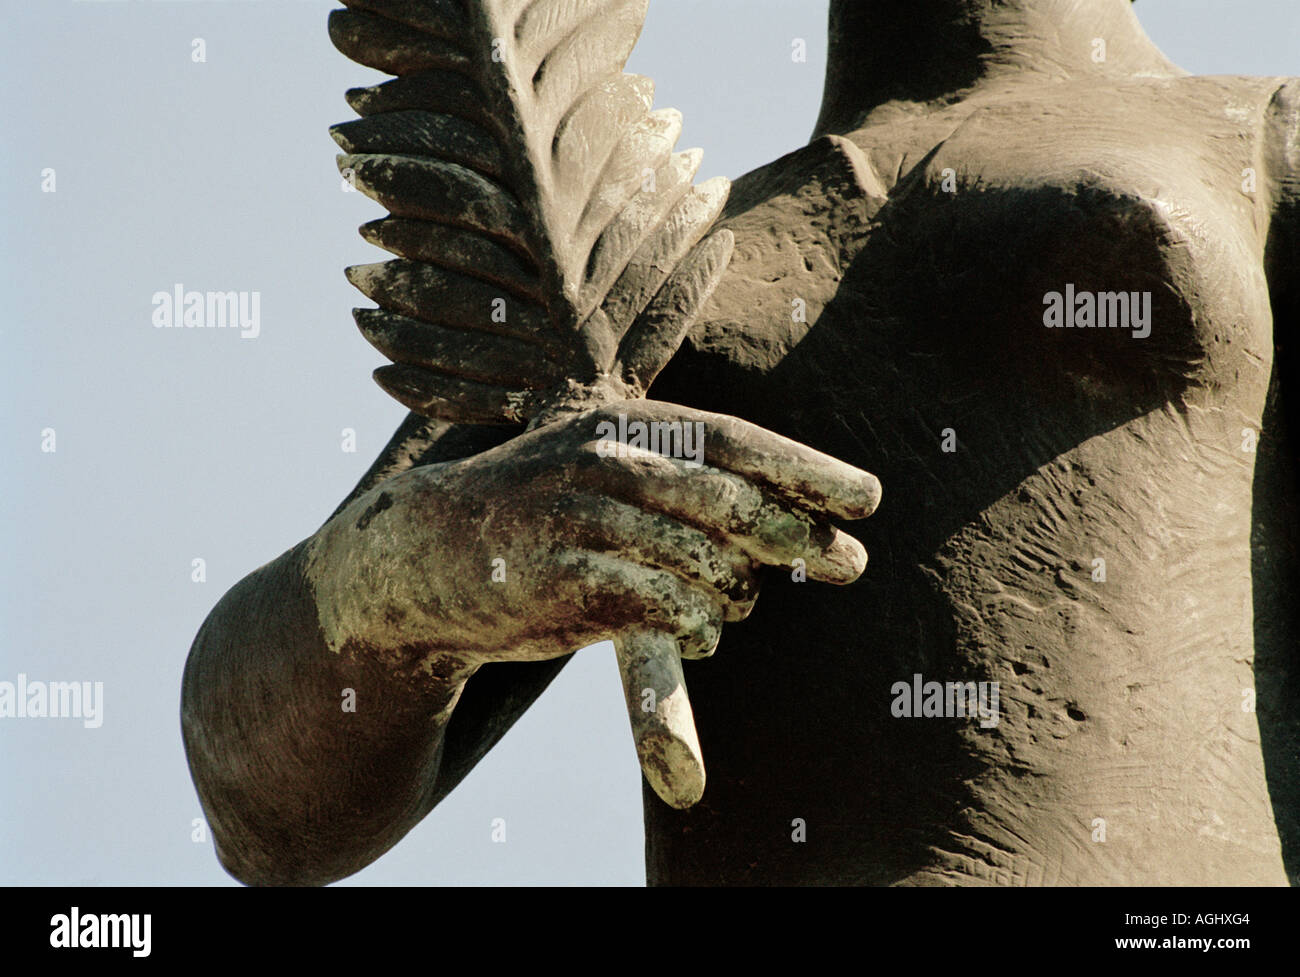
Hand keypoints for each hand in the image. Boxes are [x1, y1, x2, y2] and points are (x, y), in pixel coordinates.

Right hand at [309, 398, 879, 669]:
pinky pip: (664, 609)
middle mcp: (606, 461)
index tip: (869, 498)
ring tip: (731, 607)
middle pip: (732, 500)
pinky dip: (695, 625)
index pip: (736, 440)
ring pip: (706, 562)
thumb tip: (797, 528)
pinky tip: (698, 630)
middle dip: (797, 535)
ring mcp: (583, 518)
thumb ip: (687, 493)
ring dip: (738, 593)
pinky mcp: (565, 580)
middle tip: (843, 561)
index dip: (808, 468)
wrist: (424, 557)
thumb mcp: (601, 475)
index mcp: (621, 425)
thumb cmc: (536, 517)